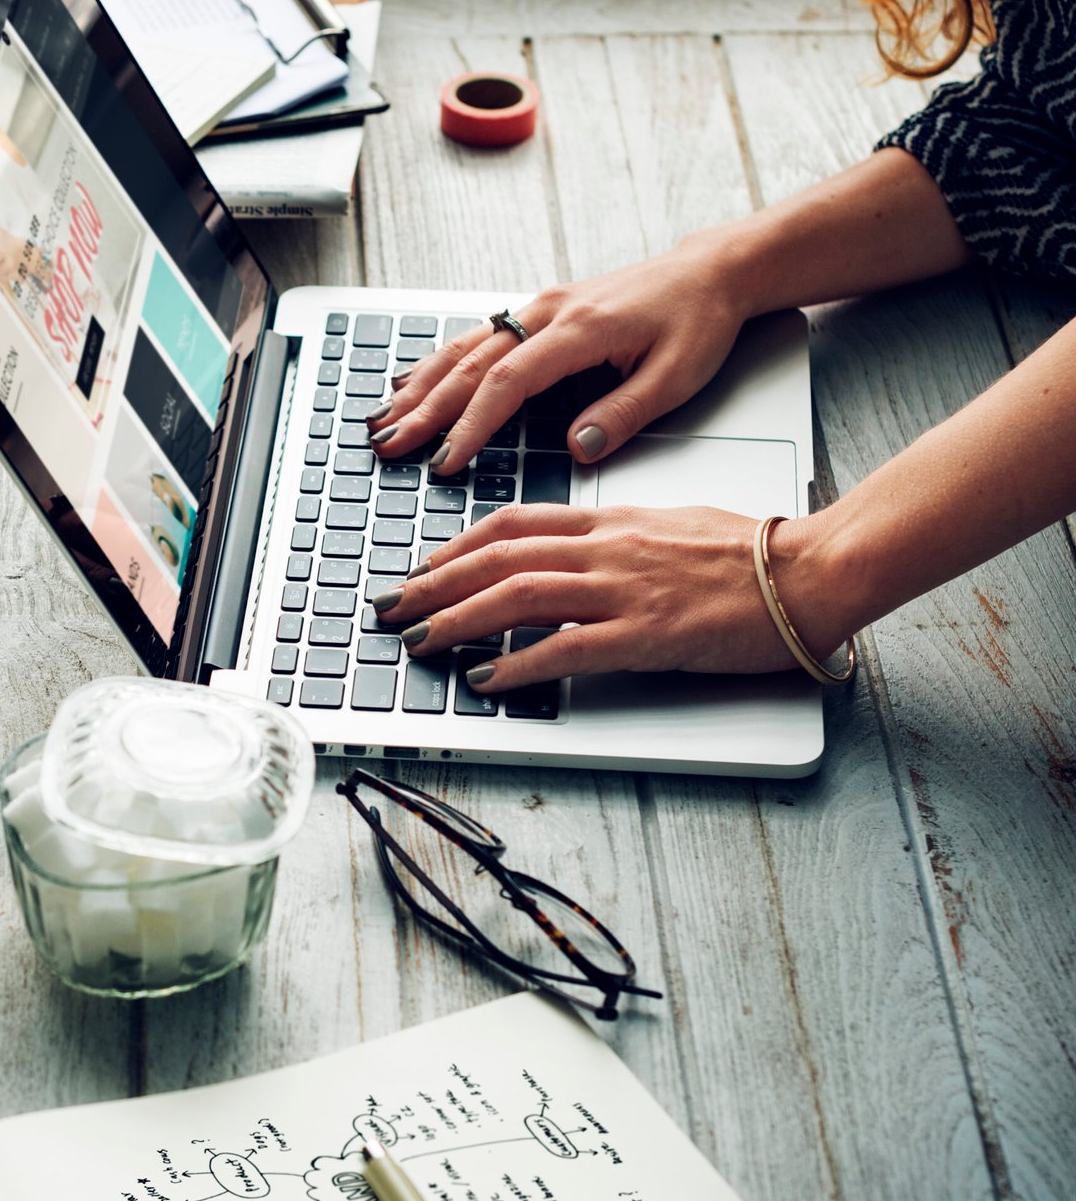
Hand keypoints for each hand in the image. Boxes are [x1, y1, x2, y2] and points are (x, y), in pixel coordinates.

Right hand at [364, 247, 748, 471]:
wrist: (711, 271)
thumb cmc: (697, 321)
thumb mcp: (676, 376)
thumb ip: (623, 414)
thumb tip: (575, 448)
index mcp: (579, 330)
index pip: (508, 383)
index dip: (471, 426)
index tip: (445, 462)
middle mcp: (549, 312)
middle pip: (471, 365)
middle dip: (425, 409)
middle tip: (389, 445)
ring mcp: (539, 308)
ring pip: (464, 347)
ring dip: (420, 385)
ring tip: (384, 419)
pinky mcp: (539, 312)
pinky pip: (477, 337)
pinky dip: (438, 362)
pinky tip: (412, 382)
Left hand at [371, 504, 848, 689]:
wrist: (809, 571)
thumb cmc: (747, 554)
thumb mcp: (667, 527)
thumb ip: (614, 539)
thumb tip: (575, 555)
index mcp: (610, 522)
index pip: (512, 523)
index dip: (456, 546)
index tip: (423, 568)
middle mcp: (606, 549)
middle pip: (498, 558)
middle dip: (434, 585)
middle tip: (392, 608)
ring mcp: (623, 591)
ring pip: (517, 596)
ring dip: (457, 621)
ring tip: (419, 642)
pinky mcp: (645, 635)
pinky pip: (565, 648)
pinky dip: (517, 663)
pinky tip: (485, 679)